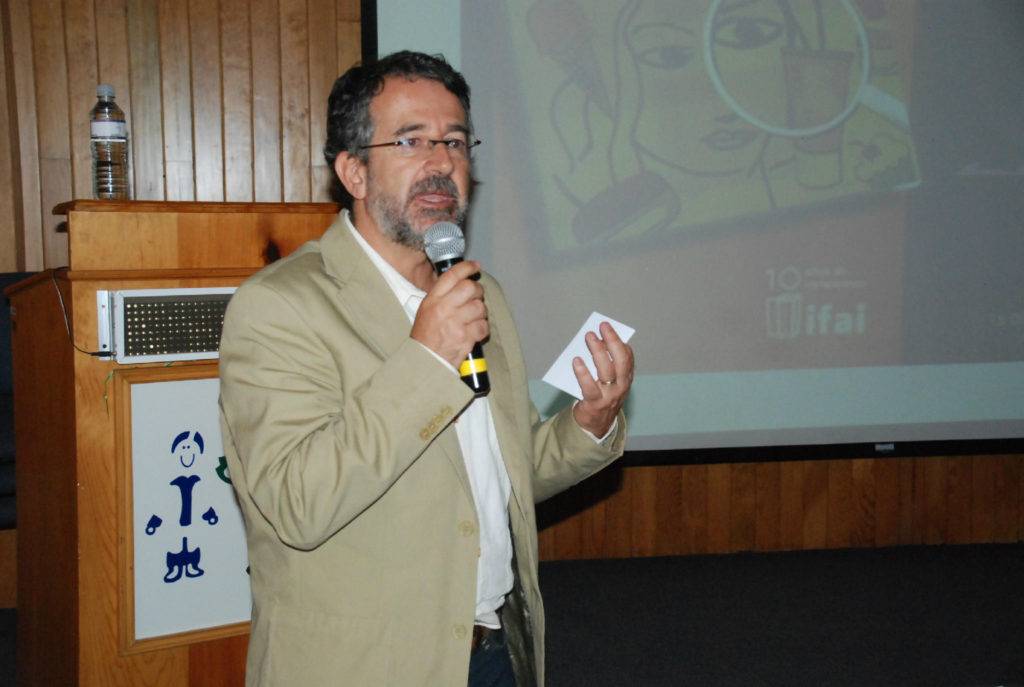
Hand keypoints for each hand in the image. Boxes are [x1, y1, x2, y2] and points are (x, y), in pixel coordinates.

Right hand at [411, 260, 488, 367]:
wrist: (425, 360)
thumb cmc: (426, 337)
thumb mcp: (426, 310)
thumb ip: (442, 296)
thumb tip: (461, 283)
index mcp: (432, 300)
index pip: (452, 276)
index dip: (466, 268)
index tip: (475, 266)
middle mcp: (444, 308)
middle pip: (470, 288)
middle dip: (478, 291)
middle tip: (477, 297)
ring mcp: (455, 323)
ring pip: (479, 307)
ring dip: (481, 312)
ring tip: (474, 318)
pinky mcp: (465, 337)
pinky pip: (483, 326)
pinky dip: (482, 328)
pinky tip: (475, 331)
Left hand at [572, 321, 633, 437]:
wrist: (595, 426)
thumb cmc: (600, 397)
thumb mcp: (608, 382)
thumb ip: (605, 365)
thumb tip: (594, 344)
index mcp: (626, 379)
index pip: (627, 357)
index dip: (619, 341)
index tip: (608, 328)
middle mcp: (621, 387)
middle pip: (621, 361)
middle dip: (612, 341)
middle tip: (602, 327)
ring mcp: (610, 395)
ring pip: (607, 370)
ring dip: (598, 351)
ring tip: (589, 337)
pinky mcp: (595, 404)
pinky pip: (589, 386)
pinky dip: (582, 373)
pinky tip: (576, 361)